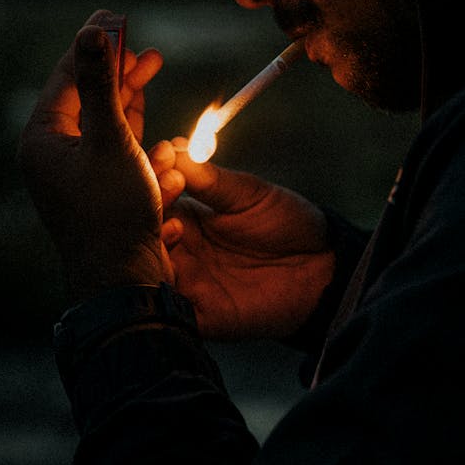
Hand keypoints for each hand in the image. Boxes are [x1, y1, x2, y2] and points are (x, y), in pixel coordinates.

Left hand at [18, 10, 172, 301]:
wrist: (123, 278)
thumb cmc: (113, 211)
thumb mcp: (110, 139)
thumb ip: (101, 84)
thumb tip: (91, 32)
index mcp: (44, 138)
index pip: (68, 75)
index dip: (95, 44)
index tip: (117, 17)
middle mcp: (55, 151)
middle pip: (87, 93)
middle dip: (117, 66)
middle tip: (141, 40)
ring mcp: (78, 168)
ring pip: (105, 116)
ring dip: (130, 91)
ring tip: (153, 62)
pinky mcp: (101, 183)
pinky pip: (117, 142)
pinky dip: (136, 124)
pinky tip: (151, 104)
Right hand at [149, 140, 334, 340]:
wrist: (322, 267)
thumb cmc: (287, 222)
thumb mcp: (249, 194)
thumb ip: (211, 180)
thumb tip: (176, 149)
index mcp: (189, 215)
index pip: (155, 195)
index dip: (154, 174)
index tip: (164, 155)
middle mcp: (180, 248)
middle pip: (142, 231)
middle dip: (148, 208)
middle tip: (168, 187)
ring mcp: (186, 282)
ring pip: (146, 268)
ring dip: (152, 248)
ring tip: (173, 227)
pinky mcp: (199, 315)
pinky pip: (168, 309)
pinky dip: (162, 290)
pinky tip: (170, 270)